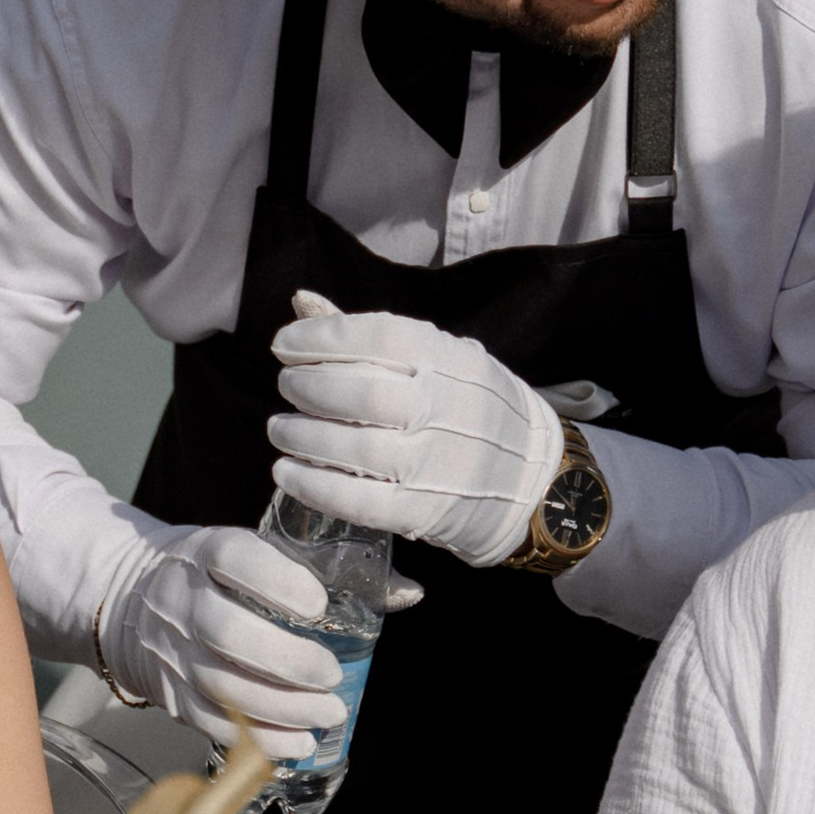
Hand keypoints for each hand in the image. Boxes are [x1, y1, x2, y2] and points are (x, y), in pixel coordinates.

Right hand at [95, 522, 344, 757]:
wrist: (130, 602)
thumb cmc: (216, 577)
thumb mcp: (251, 552)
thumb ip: (323, 568)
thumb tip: (408, 592)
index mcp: (204, 552)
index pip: (234, 558)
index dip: (277, 581)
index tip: (317, 603)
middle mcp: (182, 599)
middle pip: (227, 633)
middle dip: (287, 660)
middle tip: (332, 675)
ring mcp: (172, 651)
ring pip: (221, 685)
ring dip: (280, 707)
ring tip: (328, 713)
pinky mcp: (171, 693)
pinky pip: (211, 723)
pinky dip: (257, 739)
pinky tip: (296, 744)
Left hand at [268, 288, 563, 567]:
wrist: (534, 479)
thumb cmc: (475, 409)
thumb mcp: (441, 358)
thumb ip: (369, 334)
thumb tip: (301, 302)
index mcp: (451, 361)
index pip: (379, 337)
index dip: (321, 338)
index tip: (284, 344)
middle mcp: (446, 408)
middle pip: (361, 393)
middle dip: (307, 387)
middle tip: (287, 387)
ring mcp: (436, 464)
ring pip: (354, 449)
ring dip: (301, 437)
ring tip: (280, 430)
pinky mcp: (423, 511)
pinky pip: (358, 501)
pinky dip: (314, 487)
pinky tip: (287, 473)